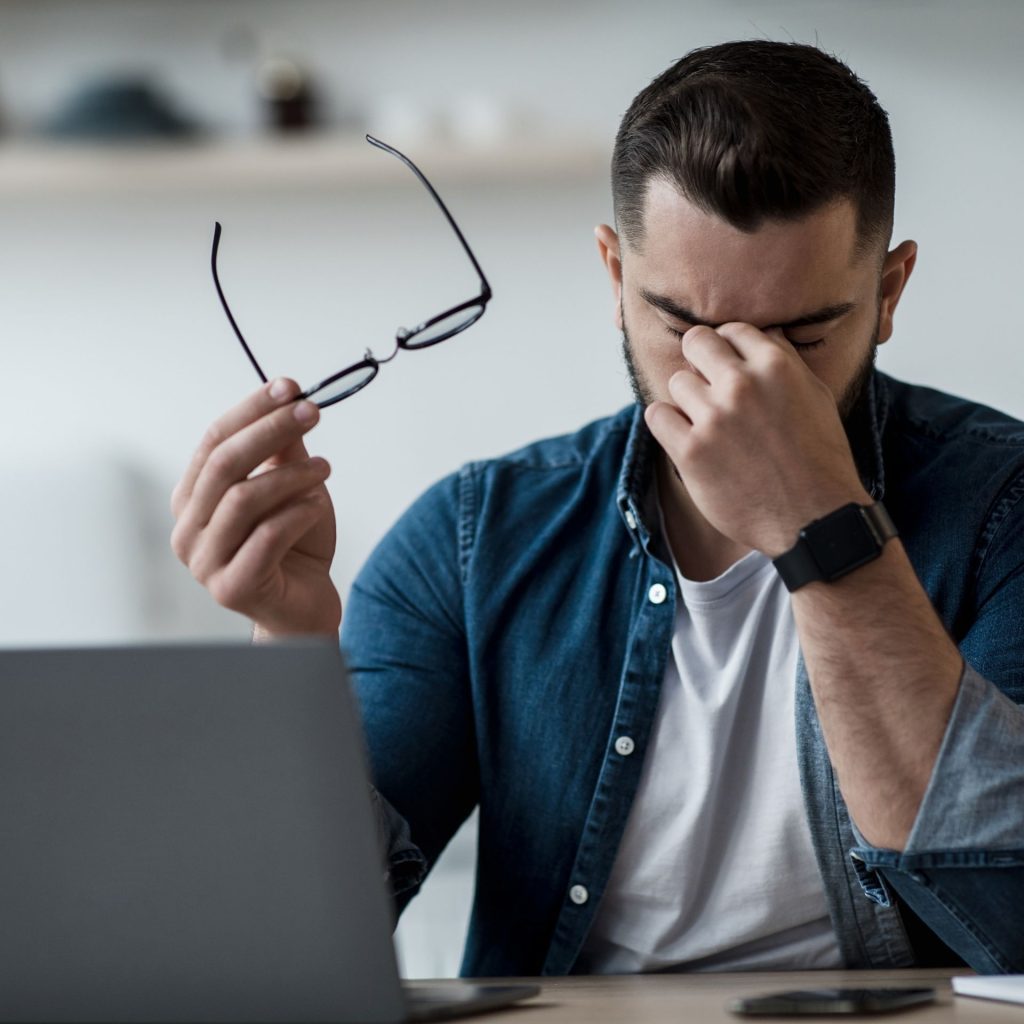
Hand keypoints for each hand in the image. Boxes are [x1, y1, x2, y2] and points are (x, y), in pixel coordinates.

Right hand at [170, 378, 340, 636]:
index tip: (289, 387)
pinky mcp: (232, 587)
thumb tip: (288, 397)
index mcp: (193, 498)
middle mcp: (188, 529)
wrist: (305, 607)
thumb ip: (282, 450)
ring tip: (326, 468)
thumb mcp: (290, 487)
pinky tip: (318, 505)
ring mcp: (204, 562)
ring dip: (291, 475)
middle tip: (311, 411)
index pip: (213, 441)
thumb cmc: (294, 545)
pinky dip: (298, 513)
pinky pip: (267, 536)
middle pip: (224, 464)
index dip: (251, 410)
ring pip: (244, 499)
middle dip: (270, 431)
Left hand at [644, 323, 869, 556]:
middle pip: (696, 343)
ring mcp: (714, 418)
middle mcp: (742, 386)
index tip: (728, 368)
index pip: (731, 330)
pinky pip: (657, 415)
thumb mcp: (816, 398)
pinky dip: (667, 424)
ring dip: (687, 400)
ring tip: (708, 424)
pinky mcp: (691, 451)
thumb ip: (786, 362)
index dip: (728, 349)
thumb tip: (766, 332)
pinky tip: (685, 437)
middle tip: (709, 389)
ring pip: (676, 382)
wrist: (814, 518)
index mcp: (776, 366)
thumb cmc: (819, 460)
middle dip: (700, 362)